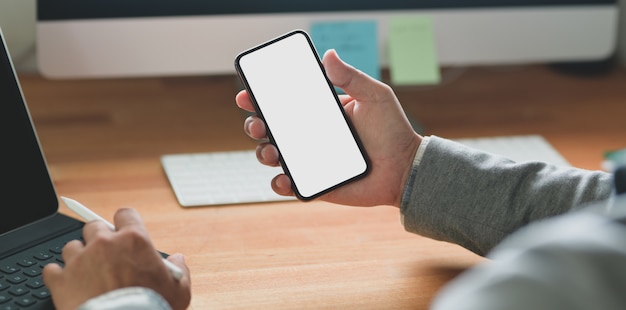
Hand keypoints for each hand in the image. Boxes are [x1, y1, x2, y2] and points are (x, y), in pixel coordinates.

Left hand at [42, 208, 190, 309]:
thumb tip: (177, 260)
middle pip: (94, 226)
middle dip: (98, 238)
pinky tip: (68, 284)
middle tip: (105, 255)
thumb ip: (179, 270)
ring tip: (86, 273)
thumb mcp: (179, 290)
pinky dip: (58, 276)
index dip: (124, 222)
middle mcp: (104, 243)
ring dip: (78, 256)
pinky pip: (51, 269)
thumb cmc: (152, 308)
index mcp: (134, 240)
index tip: (123, 231)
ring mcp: (80, 260)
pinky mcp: (60, 280)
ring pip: (71, 246)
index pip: (125, 214)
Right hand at [236, 49, 421, 206]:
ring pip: (274, 156)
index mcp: (320, 113)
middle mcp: (310, 136)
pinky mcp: (316, 185)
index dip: (261, 99)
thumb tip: (328, 55)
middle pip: (271, 129)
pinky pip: (290, 186)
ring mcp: (310, 161)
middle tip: (258, 123)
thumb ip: (351, 78)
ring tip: (271, 151)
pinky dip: (280, 184)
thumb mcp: (375, 96)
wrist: (406, 169)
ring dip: (263, 153)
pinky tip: (283, 178)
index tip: (248, 94)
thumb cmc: (393, 131)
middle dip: (255, 125)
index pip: (284, 103)